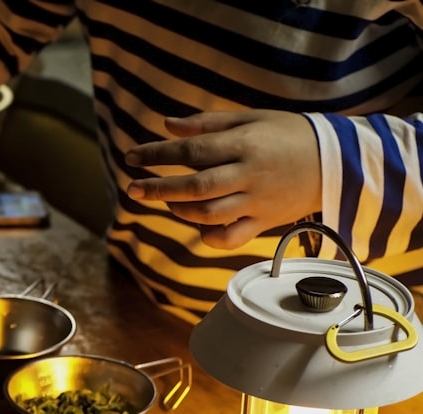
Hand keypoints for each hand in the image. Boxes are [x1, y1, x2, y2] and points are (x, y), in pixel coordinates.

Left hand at [124, 110, 321, 248]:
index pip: (191, 151)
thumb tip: (167, 125)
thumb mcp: (251, 118)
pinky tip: (198, 224)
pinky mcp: (264, 222)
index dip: (157, 155)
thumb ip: (207, 123)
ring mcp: (257, 201)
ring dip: (180, 210)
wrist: (339, 161)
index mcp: (244, 144)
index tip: (132, 158)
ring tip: (167, 202)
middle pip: (196, 186)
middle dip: (159, 188)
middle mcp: (249, 174)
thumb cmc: (289, 133)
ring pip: (209, 214)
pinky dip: (208, 236)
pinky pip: (231, 237)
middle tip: (133, 188)